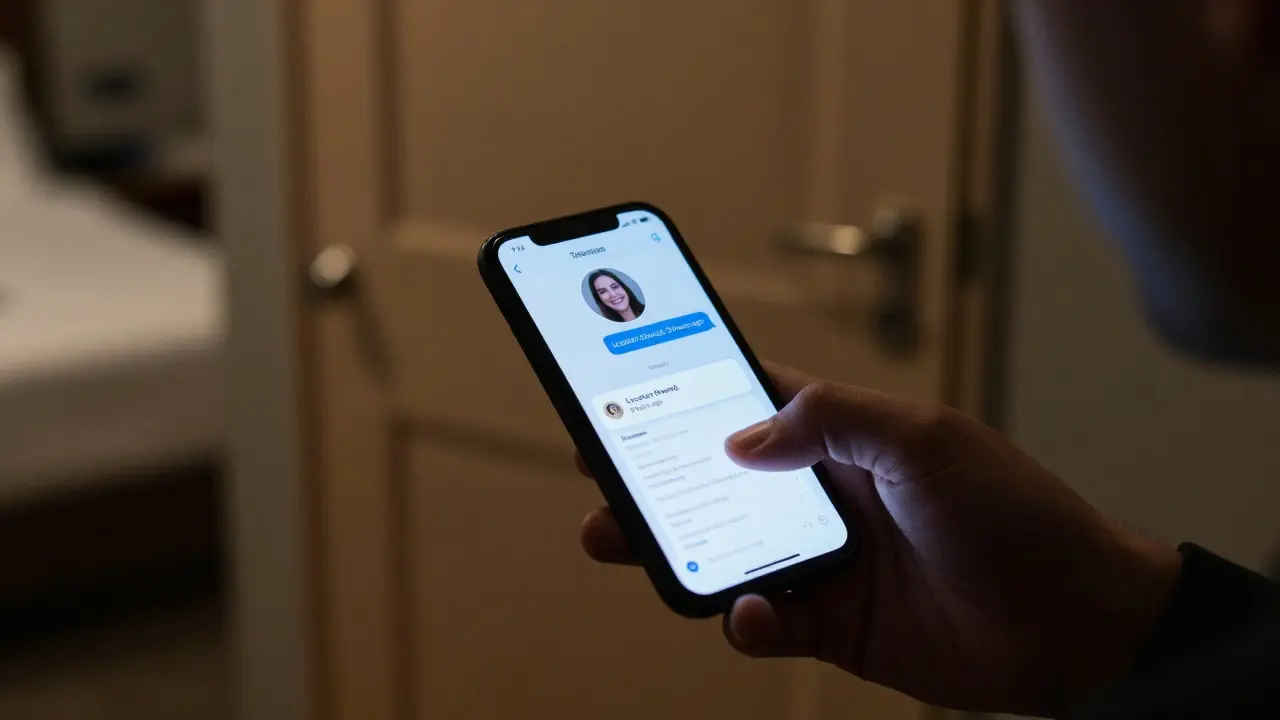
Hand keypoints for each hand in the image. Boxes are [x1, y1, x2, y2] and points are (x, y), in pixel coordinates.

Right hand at [576, 362, 1180, 716]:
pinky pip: (764, 621)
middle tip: (598, 468)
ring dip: (669, 547)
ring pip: (722, 550)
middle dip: (654, 474)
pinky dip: (743, 619)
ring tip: (619, 539)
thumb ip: (830, 420)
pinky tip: (748, 612)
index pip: (751, 400)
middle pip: (715, 480)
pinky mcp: (833, 624)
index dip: (688, 389)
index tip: (627, 376)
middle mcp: (822, 494)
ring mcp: (825, 560)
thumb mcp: (925, 439)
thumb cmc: (1015, 512)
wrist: (1076, 622)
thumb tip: (739, 437)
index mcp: (844, 436)